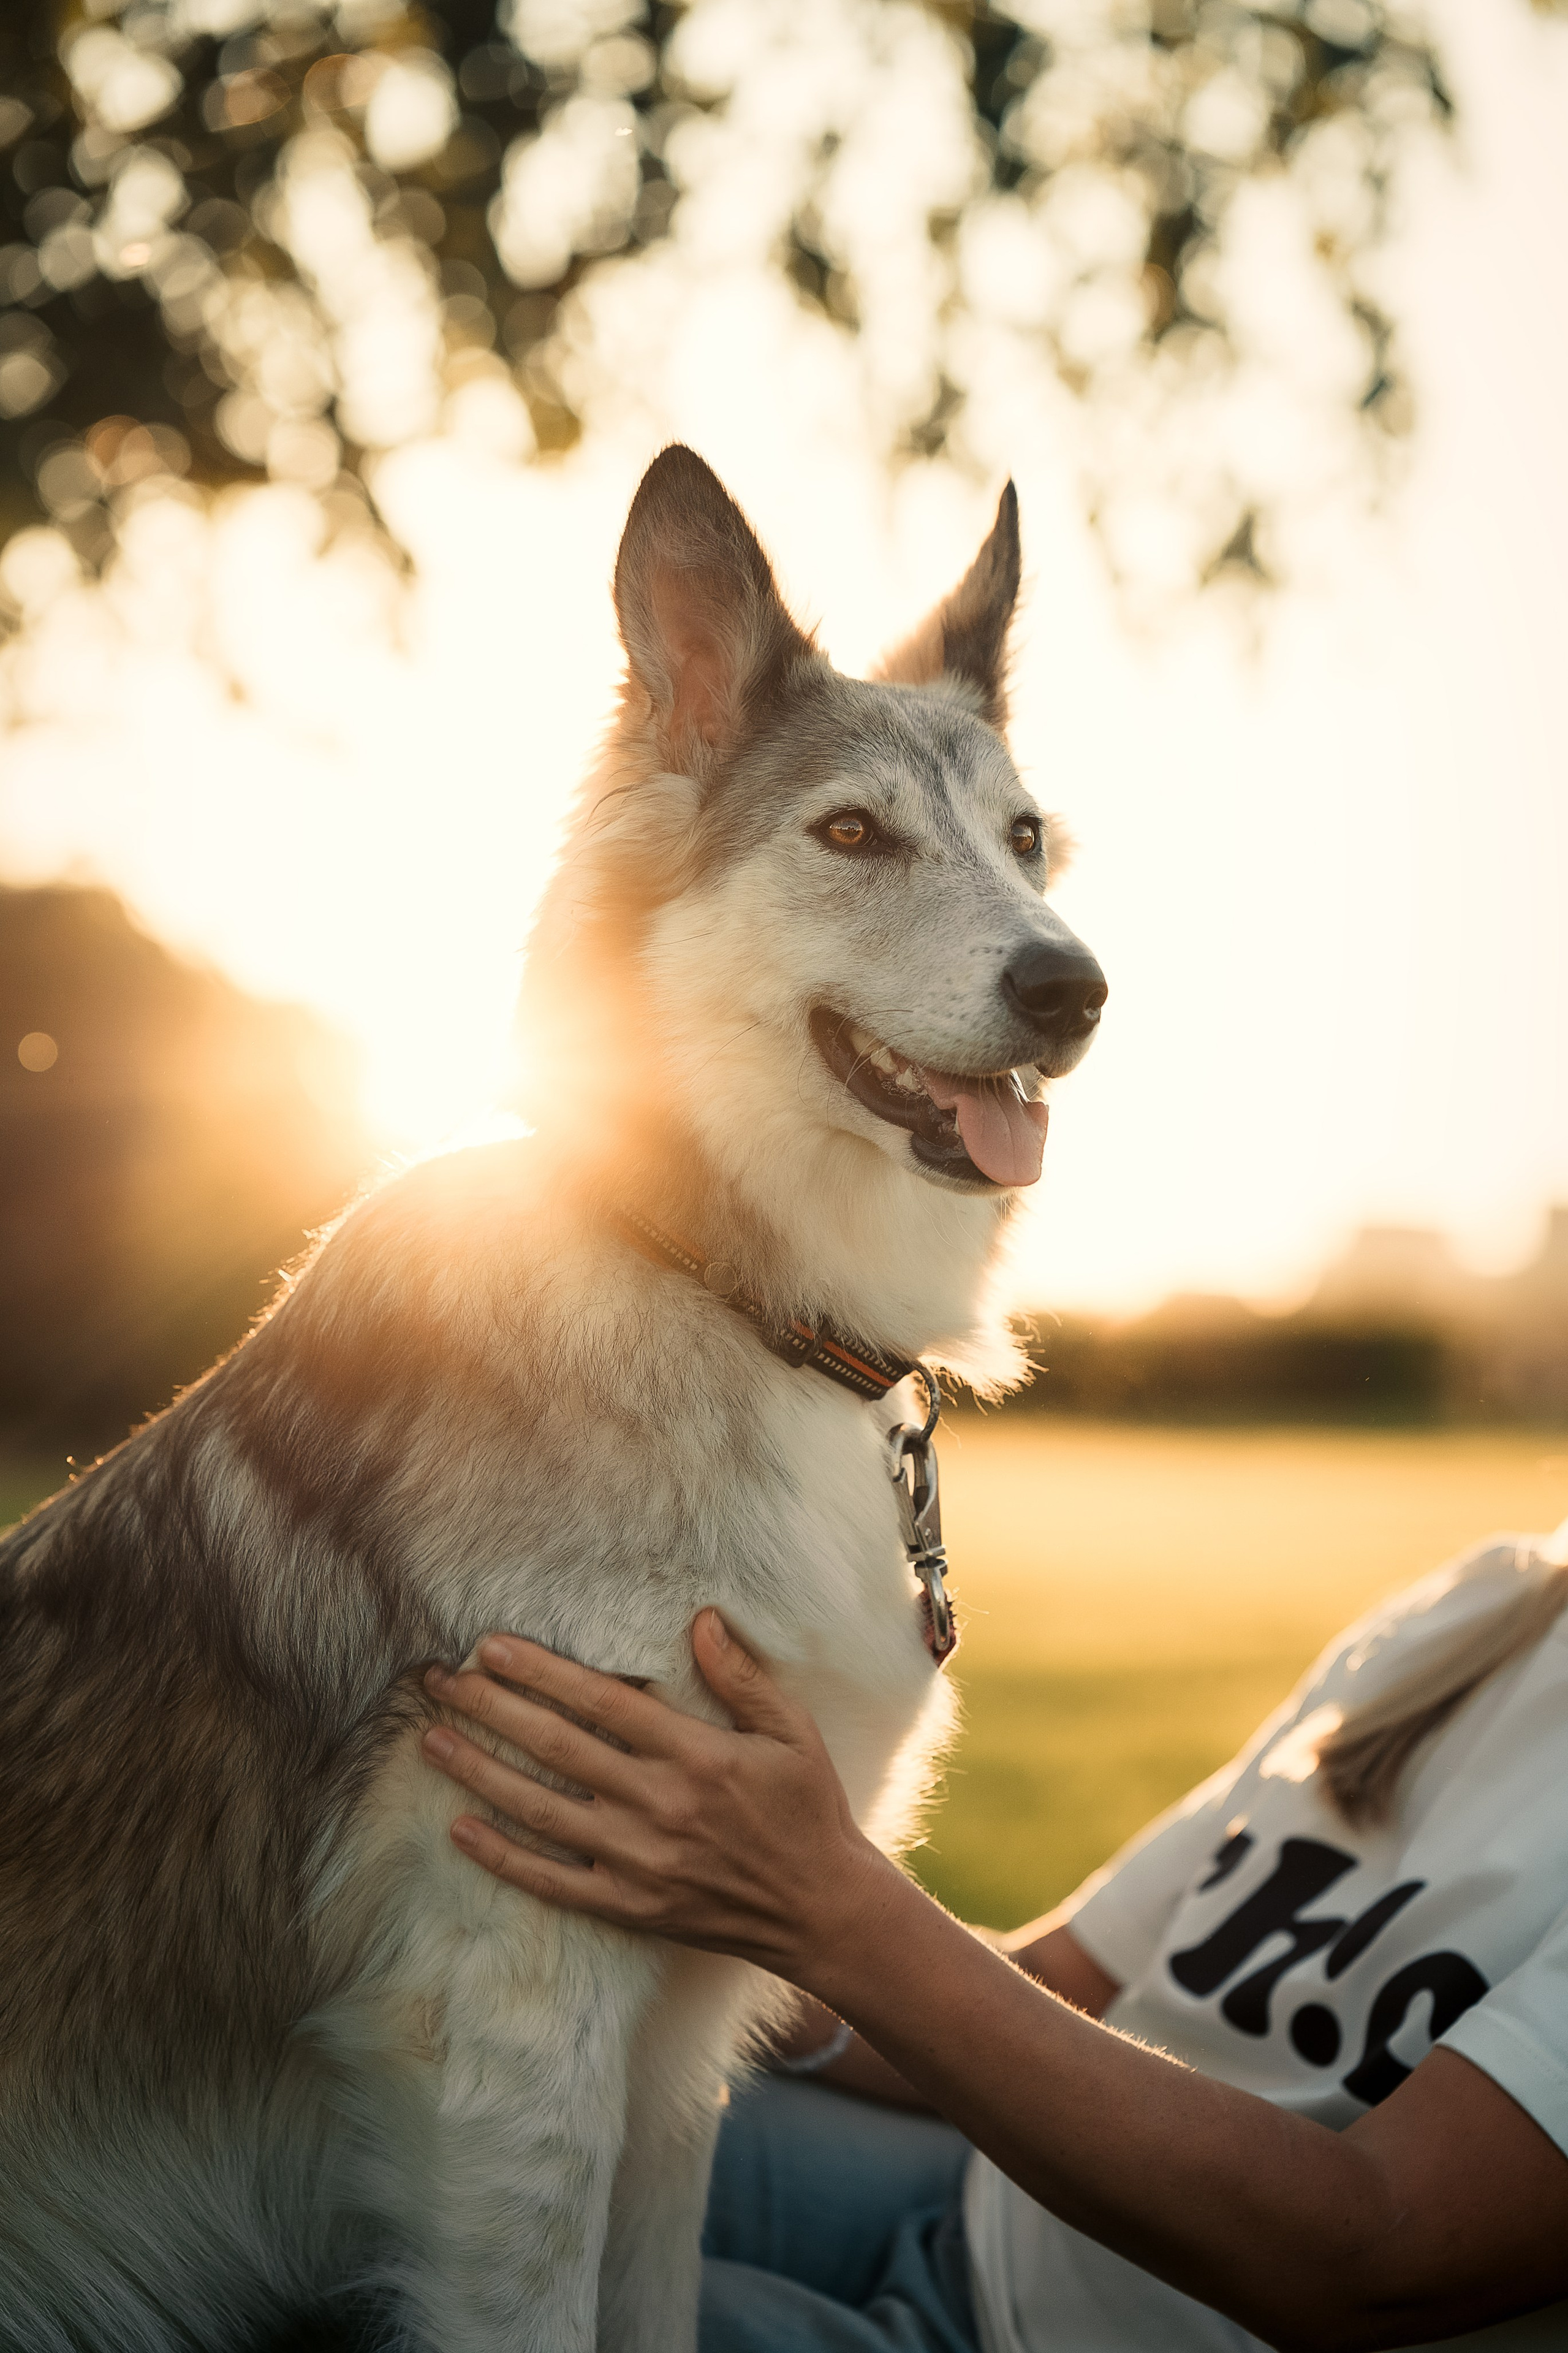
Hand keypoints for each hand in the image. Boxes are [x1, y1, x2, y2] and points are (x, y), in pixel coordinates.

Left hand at [421, 1611, 899, 1980]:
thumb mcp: (792, 1733)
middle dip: (492, 1708)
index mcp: (696, 1755)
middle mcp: (658, 1805)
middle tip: (440, 1679)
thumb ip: (742, 1678)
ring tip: (433, 1739)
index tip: (491, 1646)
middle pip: (556, 1747)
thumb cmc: (807, 1811)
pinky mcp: (629, 1906)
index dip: (542, 1672)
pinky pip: (550, 1881)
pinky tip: (460, 1828)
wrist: (821, 1911)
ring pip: (540, 1810)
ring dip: (481, 1772)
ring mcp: (638, 1861)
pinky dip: (501, 1856)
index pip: (602, 1702)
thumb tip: (700, 1620)